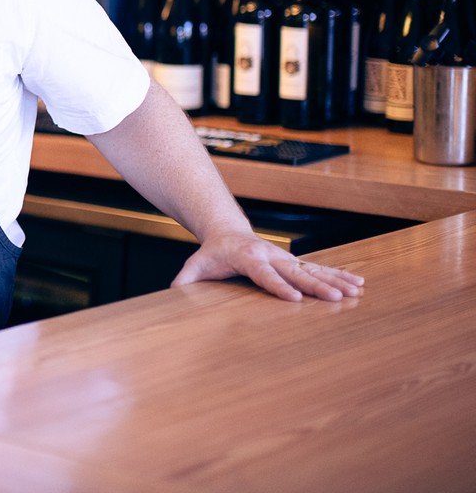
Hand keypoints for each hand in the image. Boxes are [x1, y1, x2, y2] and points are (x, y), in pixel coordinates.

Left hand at [172, 230, 364, 301]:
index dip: (279, 287)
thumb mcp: (196, 264)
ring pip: (313, 269)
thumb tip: (172, 293)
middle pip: (295, 272)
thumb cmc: (213, 253)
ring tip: (357, 290)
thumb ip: (186, 279)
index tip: (295, 299)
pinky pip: (319, 268)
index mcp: (248, 258)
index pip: (265, 275)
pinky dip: (339, 274)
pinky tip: (358, 283)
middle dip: (316, 286)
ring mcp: (285, 258)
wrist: (228, 232)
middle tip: (337, 298)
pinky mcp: (294, 261)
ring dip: (335, 280)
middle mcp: (271, 256)